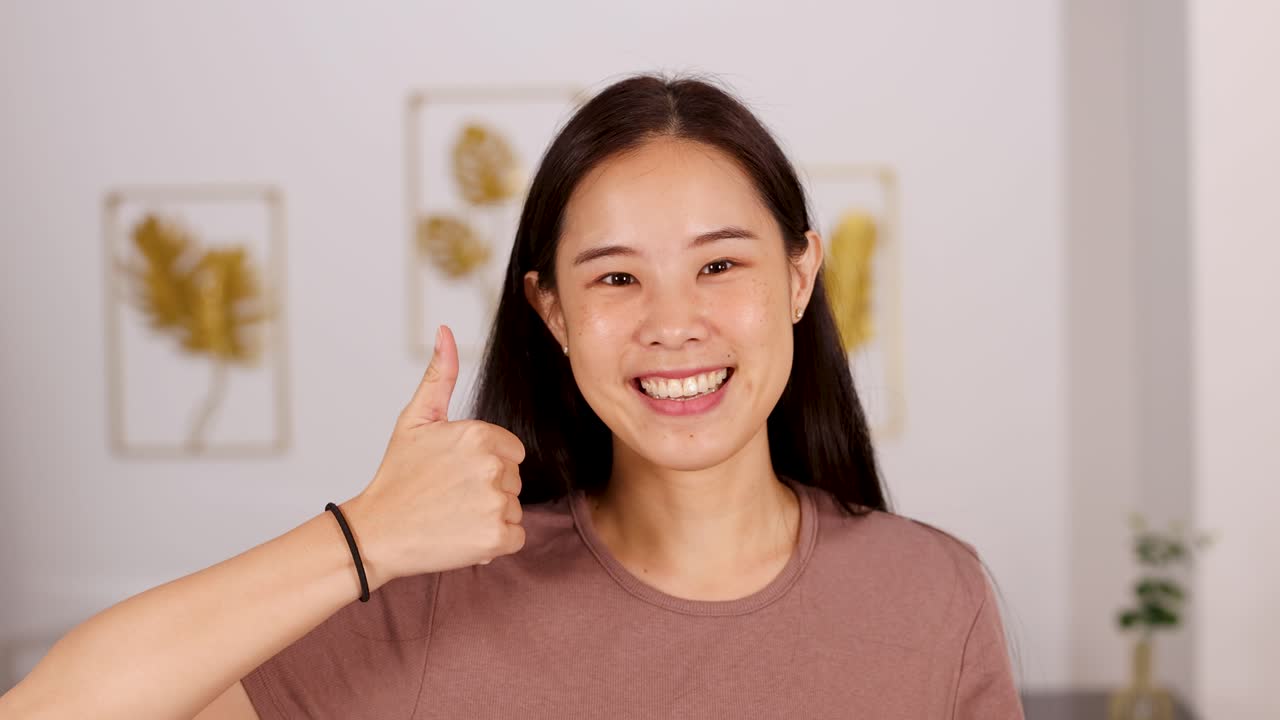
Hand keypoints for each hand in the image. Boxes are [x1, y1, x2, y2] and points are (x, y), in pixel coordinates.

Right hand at [341, 325, 525, 587]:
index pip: (511, 450)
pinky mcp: (497, 537)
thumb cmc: (397, 475)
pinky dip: (494, 541)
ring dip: (490, 515)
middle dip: (488, 488)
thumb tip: (445, 331)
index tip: (455, 472)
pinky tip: (462, 535)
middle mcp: (493, 466)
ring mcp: (496, 503)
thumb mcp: (415, 419)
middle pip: (514, 478)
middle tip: (450, 495)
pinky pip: (515, 536)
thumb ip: (440, 375)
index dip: (485, 462)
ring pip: (514, 507)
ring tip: (453, 515)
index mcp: (480, 435)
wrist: (377, 532)